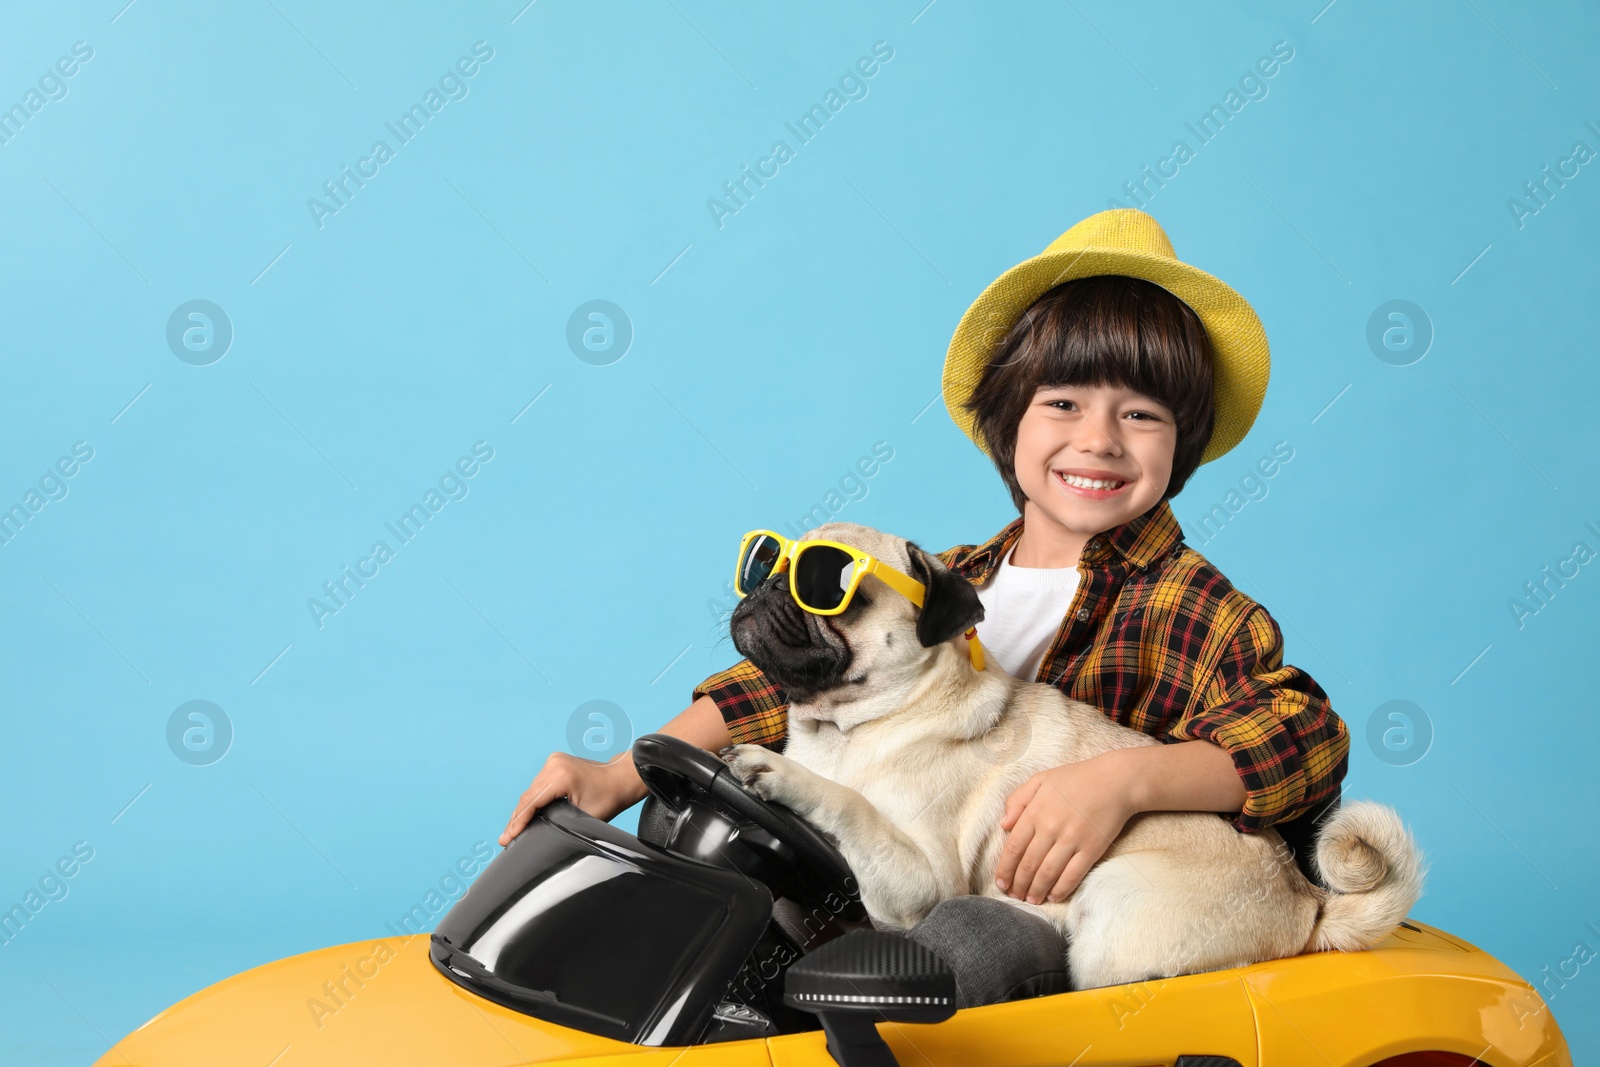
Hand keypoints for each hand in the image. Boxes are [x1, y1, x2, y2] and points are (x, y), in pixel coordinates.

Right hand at [499, 751, 644, 845]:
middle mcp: (554, 764)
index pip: (531, 802)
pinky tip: (525, 814)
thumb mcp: (585, 816)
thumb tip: (539, 835)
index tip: (506, 838)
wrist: (622, 777)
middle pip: (528, 796)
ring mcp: (554, 760)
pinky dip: (532, 800)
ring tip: (512, 830)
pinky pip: (538, 784)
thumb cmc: (610, 797)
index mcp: (561, 776)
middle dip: (517, 819)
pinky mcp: (555, 762)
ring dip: (523, 810)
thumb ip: (560, 823)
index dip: (517, 822)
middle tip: (505, 839)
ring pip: (531, 790)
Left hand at [995, 750, 1137, 904]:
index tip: (1000, 882)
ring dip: (1036, 890)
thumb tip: (1004, 826)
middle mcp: (1051, 827)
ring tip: (1031, 900)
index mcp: (1035, 810)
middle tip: (1014, 895)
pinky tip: (1053, 895)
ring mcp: (1072, 839)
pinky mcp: (1092, 849)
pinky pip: (1072, 875)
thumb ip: (1018, 800)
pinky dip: (1061, 889)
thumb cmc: (1076, 779)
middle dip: (1019, 884)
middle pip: (1029, 864)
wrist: (1116, 780)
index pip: (1014, 847)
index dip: (1005, 868)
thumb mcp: (1041, 779)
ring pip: (1048, 873)